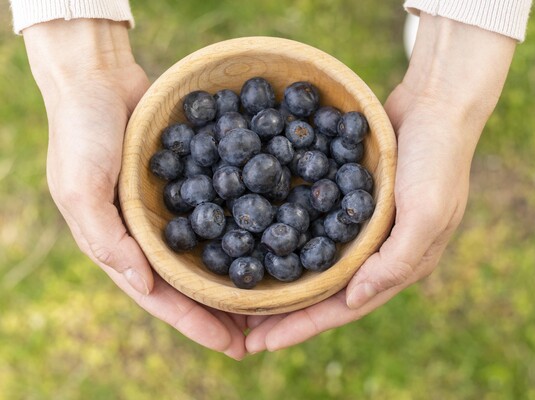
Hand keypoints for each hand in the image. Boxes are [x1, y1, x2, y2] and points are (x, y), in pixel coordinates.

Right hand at [24, 19, 245, 358]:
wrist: (98, 78)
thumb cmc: (81, 131)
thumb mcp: (80, 186)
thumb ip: (105, 237)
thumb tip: (143, 284)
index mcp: (122, 244)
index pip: (162, 296)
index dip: (196, 323)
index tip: (234, 346)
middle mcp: (150, 233)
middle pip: (193, 282)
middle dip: (225, 311)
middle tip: (264, 334)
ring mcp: (173, 208)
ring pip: (211, 252)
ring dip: (239, 277)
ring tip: (275, 300)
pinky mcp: (191, 180)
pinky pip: (221, 210)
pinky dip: (244, 226)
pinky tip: (273, 237)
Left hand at [244, 14, 516, 352]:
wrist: (438, 102)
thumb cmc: (437, 159)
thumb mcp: (426, 212)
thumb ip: (395, 261)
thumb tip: (353, 301)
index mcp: (400, 263)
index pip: (346, 306)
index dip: (305, 326)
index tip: (264, 343)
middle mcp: (380, 250)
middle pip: (327, 291)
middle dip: (288, 312)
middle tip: (244, 329)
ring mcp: (365, 226)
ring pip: (318, 262)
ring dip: (285, 280)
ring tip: (247, 295)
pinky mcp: (353, 199)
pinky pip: (317, 225)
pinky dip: (291, 236)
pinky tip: (264, 238)